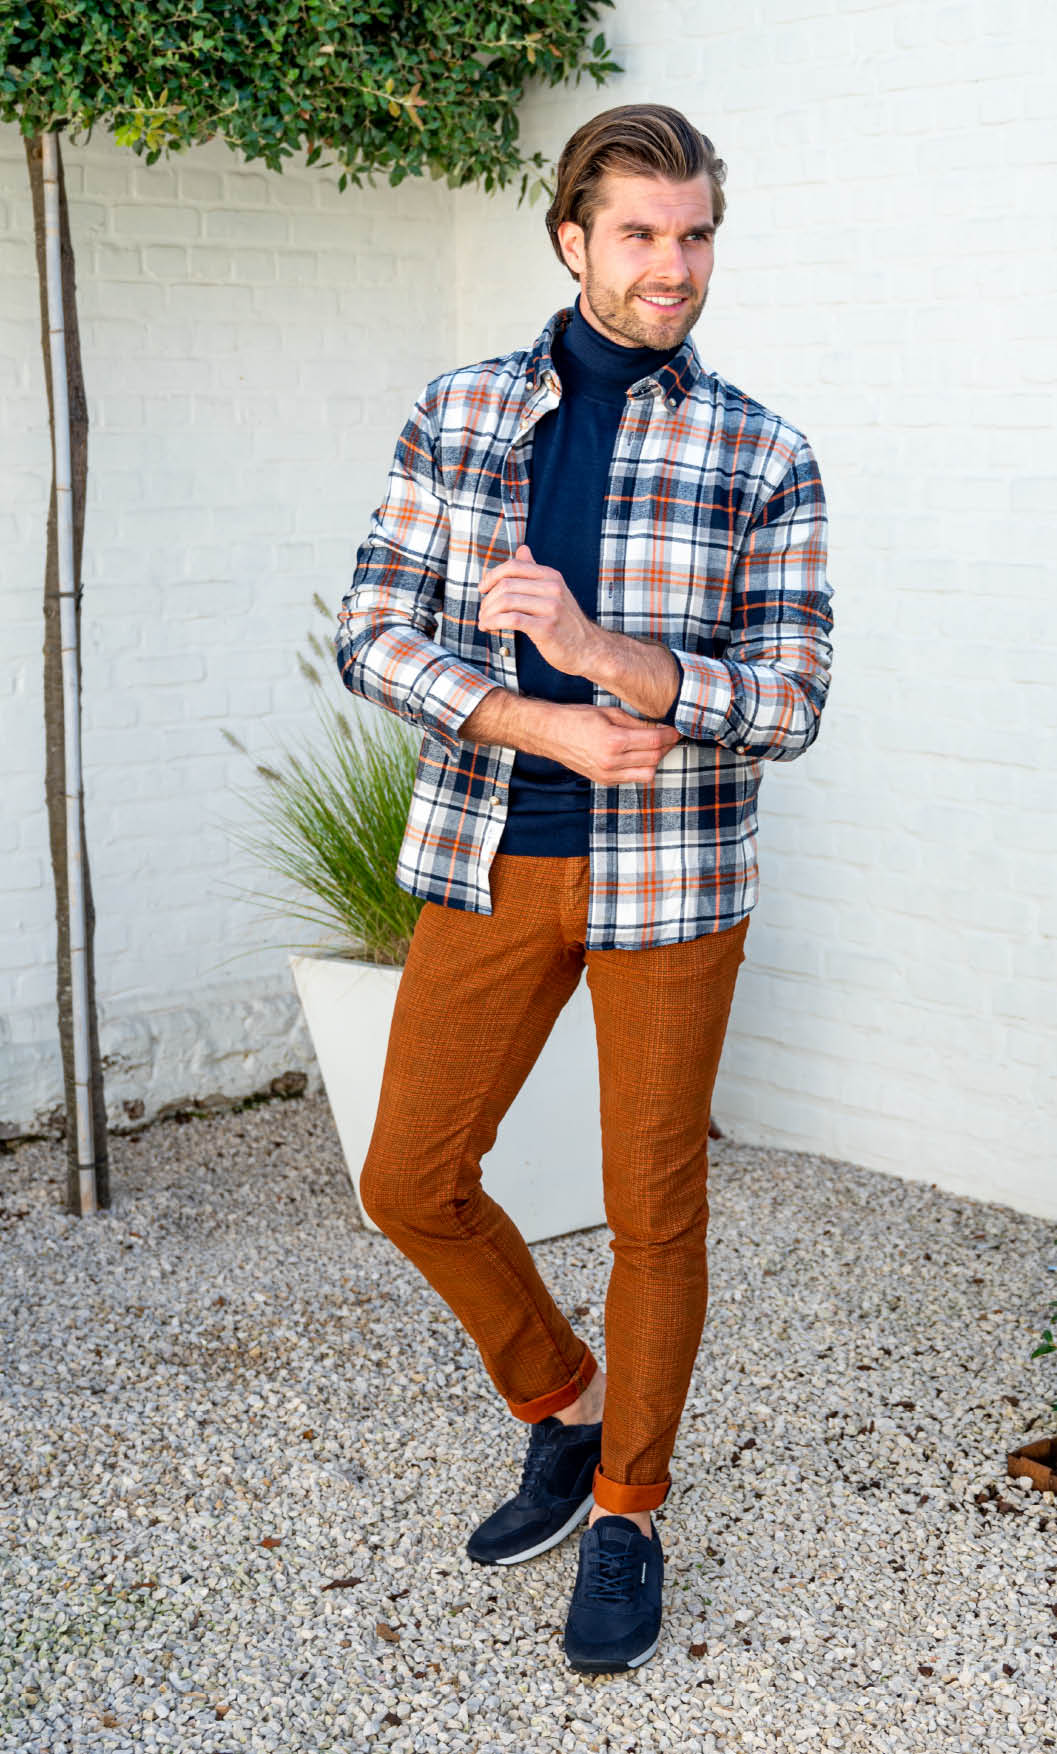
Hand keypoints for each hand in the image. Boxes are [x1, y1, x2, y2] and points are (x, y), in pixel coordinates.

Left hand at [478, 544, 601, 676]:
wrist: (588, 649)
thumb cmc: (567, 623)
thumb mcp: (554, 591)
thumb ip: (535, 571)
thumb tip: (522, 548)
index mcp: (551, 576)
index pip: (513, 566)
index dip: (491, 576)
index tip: (482, 589)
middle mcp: (553, 588)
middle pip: (506, 585)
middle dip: (487, 599)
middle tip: (482, 612)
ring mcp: (551, 608)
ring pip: (506, 602)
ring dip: (488, 612)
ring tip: (484, 622)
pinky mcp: (546, 628)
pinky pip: (511, 620)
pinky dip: (494, 622)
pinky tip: (489, 627)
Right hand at [540, 703, 680, 785]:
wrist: (551, 734)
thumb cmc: (577, 718)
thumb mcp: (610, 713)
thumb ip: (636, 723)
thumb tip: (659, 728)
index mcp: (614, 740)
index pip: (655, 741)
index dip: (670, 735)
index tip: (676, 730)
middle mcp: (612, 761)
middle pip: (654, 758)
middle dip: (667, 747)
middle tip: (670, 737)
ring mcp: (607, 774)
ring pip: (647, 773)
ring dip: (656, 760)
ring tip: (657, 747)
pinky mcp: (604, 781)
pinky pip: (632, 778)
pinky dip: (641, 768)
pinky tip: (640, 756)